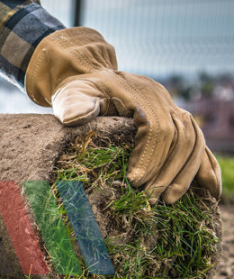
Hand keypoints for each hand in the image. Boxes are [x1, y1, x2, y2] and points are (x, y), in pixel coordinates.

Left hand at [25, 27, 221, 203]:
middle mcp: (162, 99)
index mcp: (140, 93)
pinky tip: (208, 189)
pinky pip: (198, 142)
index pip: (155, 127)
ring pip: (193, 140)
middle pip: (179, 137)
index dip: (149, 156)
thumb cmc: (79, 91)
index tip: (135, 182)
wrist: (93, 77)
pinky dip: (204, 165)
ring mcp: (172, 108)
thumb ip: (74, 105)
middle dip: (167, 171)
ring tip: (168, 200)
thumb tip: (77, 118)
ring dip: (184, 172)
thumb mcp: (71, 94)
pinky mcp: (175, 119)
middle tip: (151, 198)